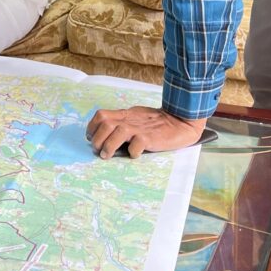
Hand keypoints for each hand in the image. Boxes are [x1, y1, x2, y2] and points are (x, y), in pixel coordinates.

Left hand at [86, 106, 206, 158]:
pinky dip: (132, 151)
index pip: (101, 115)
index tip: (91, 138)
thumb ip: (122, 122)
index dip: (92, 127)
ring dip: (108, 145)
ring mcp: (139, 128)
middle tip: (97, 150)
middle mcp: (129, 120)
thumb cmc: (156, 122)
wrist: (179, 121)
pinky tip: (133, 155)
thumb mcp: (135, 117)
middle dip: (96, 138)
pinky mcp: (150, 138)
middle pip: (105, 123)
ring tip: (106, 155)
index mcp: (125, 115)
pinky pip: (136, 144)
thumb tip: (105, 135)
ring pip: (117, 132)